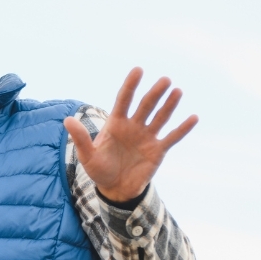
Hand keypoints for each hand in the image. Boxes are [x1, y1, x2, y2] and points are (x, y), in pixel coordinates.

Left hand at [64, 67, 198, 203]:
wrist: (115, 189)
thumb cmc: (99, 169)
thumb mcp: (87, 156)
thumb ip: (80, 138)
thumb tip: (67, 120)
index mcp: (116, 123)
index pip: (124, 100)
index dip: (131, 86)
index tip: (138, 70)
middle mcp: (134, 126)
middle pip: (146, 106)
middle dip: (155, 93)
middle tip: (165, 80)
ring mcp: (147, 137)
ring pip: (160, 117)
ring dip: (169, 105)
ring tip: (177, 91)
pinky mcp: (158, 150)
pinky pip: (172, 137)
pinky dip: (182, 129)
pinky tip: (193, 117)